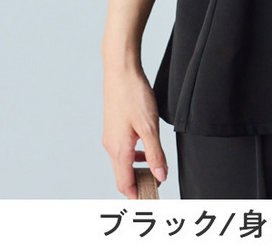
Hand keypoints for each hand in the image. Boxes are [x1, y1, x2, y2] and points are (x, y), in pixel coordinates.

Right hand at [101, 62, 168, 198]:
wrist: (120, 72)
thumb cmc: (133, 95)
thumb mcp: (150, 126)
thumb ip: (155, 152)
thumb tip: (160, 175)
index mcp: (119, 150)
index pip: (125, 184)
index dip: (138, 195)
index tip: (152, 199)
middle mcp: (111, 147)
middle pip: (123, 176)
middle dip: (139, 183)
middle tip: (158, 185)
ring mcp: (111, 137)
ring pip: (123, 162)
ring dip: (138, 169)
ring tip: (156, 167)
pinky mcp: (113, 128)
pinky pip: (123, 150)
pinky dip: (134, 155)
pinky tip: (147, 147)